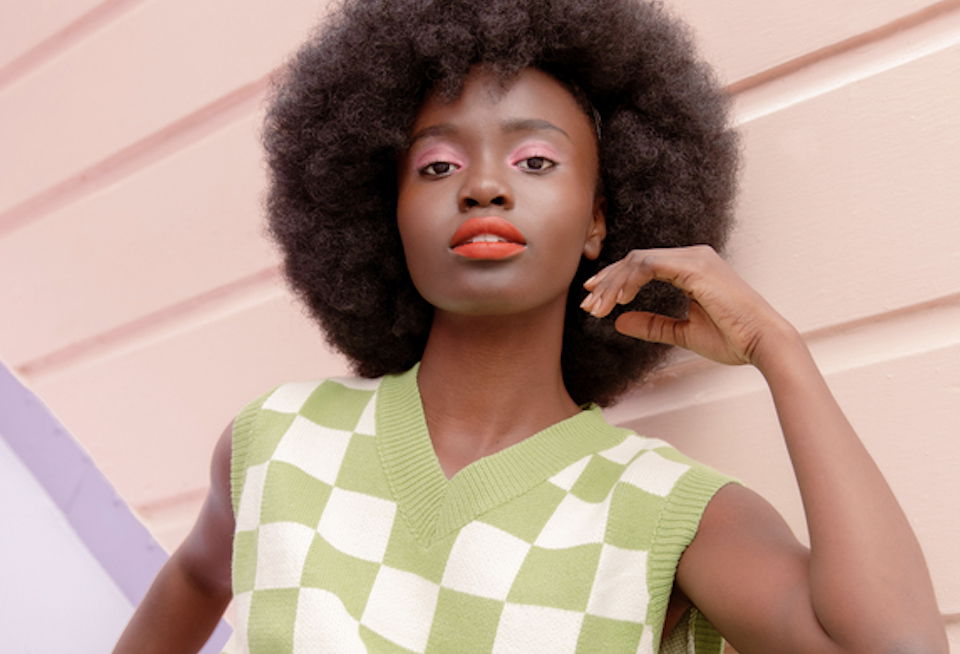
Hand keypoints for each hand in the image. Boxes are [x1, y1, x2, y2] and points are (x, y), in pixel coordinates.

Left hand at [581, 245, 798, 368]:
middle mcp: (693, 256)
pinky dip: (629, 280)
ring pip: (638, 260)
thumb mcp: (683, 333)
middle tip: (587, 304)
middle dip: (607, 281)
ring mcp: (695, 258)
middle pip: (636, 259)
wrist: (764, 343)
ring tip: (598, 307)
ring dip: (614, 283)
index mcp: (691, 267)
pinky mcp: (695, 267)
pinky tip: (618, 299)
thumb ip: (653, 325)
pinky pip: (650, 265)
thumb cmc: (733, 339)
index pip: (643, 265)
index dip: (615, 279)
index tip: (594, 297)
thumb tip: (619, 322)